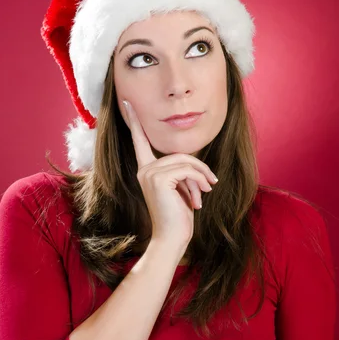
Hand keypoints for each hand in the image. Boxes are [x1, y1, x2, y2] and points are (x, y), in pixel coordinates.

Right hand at [123, 100, 217, 246]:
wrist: (172, 238)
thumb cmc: (178, 217)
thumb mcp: (182, 190)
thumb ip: (182, 172)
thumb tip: (194, 165)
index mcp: (146, 170)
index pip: (140, 141)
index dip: (135, 121)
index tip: (127, 101)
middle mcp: (144, 169)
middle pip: (180, 155)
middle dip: (199, 169)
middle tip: (211, 186)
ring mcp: (149, 173)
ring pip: (186, 161)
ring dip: (201, 177)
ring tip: (206, 193)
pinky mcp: (158, 178)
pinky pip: (187, 169)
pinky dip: (199, 181)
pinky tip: (200, 198)